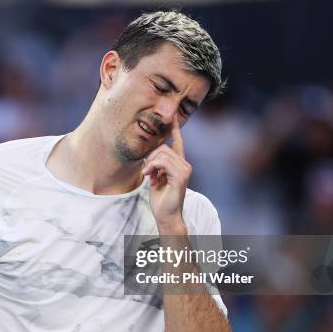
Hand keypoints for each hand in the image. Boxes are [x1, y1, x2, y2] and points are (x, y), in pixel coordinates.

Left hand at [142, 114, 190, 231]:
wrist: (165, 215)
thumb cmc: (160, 198)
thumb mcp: (155, 177)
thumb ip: (155, 164)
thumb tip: (149, 154)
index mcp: (179, 164)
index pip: (178, 142)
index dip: (175, 129)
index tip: (173, 116)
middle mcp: (185, 165)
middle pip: (163, 148)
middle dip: (150, 158)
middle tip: (147, 173)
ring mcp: (185, 170)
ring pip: (162, 154)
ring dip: (150, 165)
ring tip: (149, 177)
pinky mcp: (181, 176)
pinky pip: (162, 162)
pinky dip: (152, 168)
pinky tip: (149, 178)